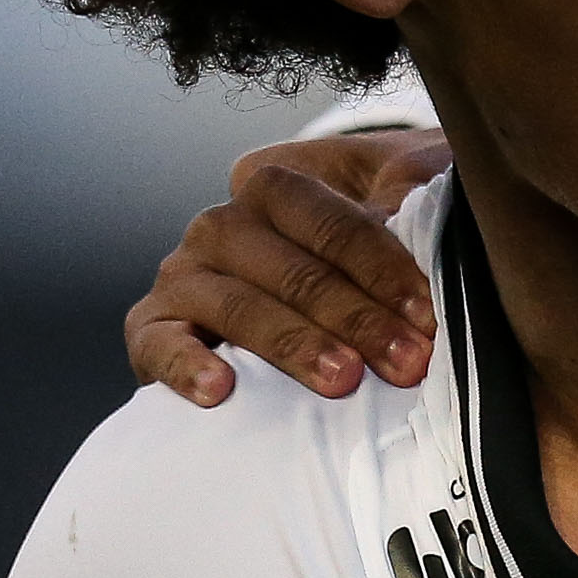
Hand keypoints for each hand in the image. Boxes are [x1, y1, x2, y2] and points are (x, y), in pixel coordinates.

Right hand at [125, 128, 455, 405]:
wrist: (298, 304)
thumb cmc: (362, 252)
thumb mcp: (394, 203)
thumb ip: (407, 200)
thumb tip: (411, 218)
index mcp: (276, 187)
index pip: (330, 223)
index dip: (383, 270)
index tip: (425, 316)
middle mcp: (224, 225)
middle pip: (293, 271)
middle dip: (355, 319)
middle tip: (405, 361)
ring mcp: (185, 275)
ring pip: (237, 306)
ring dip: (293, 345)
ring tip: (342, 379)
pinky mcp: (152, 327)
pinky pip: (156, 342)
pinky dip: (185, 364)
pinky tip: (220, 390)